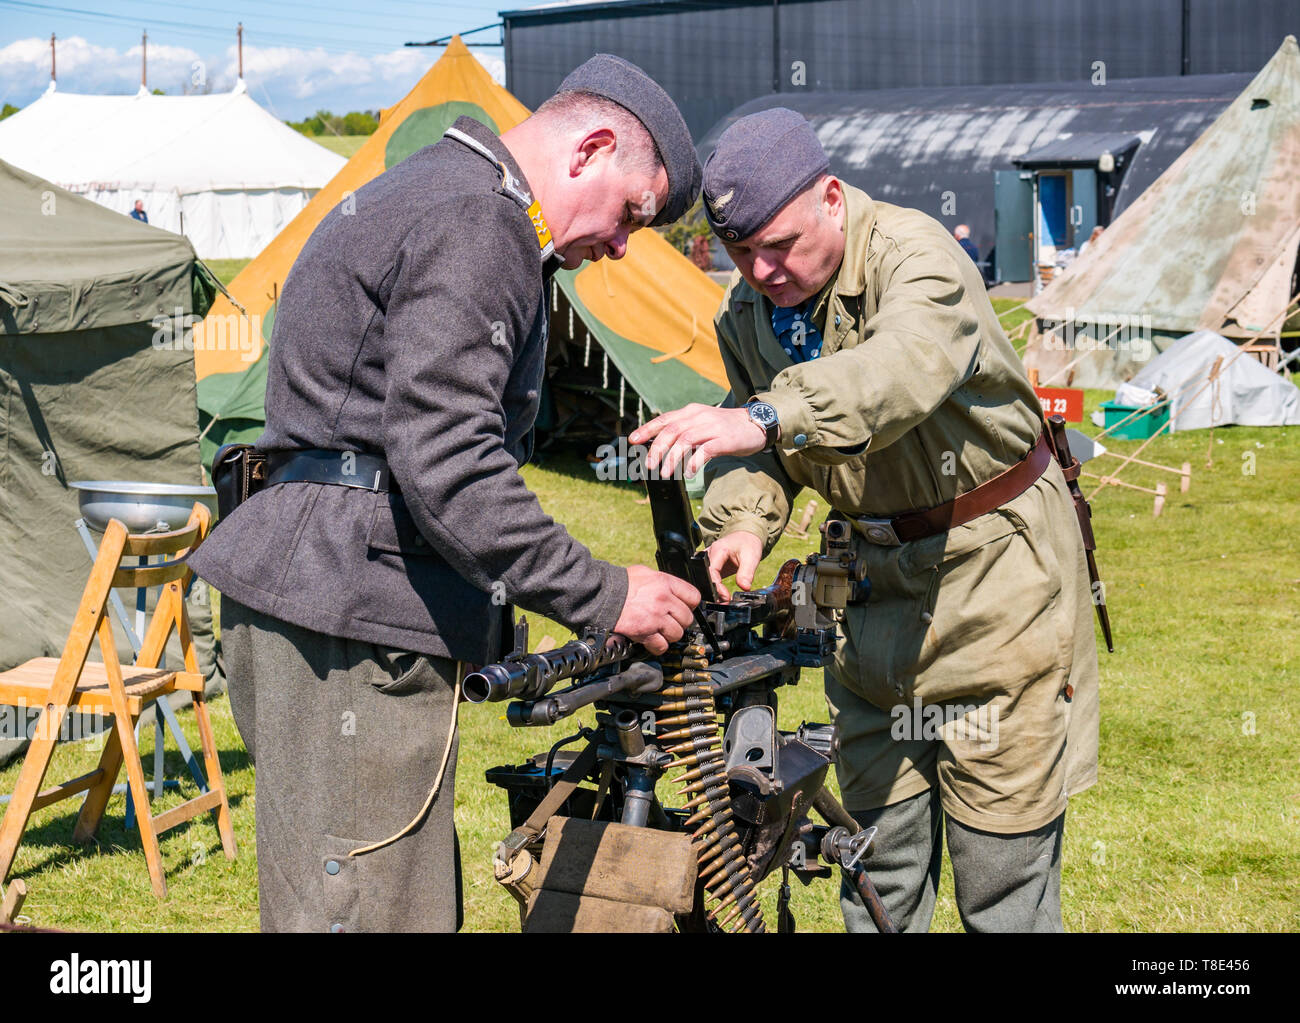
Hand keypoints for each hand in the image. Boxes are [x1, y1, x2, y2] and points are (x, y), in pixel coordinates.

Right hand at [613, 565, 700, 654]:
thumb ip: (661, 582)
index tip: (684, 608)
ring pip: (677, 634)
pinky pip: (662, 646)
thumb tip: (671, 590)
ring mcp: (655, 617)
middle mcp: (664, 600)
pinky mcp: (645, 632)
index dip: (690, 605)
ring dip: (670, 635)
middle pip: (687, 618)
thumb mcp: (645, 573)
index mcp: (665, 583)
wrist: (600, 595)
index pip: (694, 597)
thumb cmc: (619, 584)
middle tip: (670, 621)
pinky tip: (652, 641)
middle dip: (679, 621)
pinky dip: (658, 646)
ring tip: (660, 631)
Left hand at [629, 404, 767, 478]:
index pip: (664, 419)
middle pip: (671, 430)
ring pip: (685, 440)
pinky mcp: (724, 439)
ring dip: (672, 458)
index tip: (633, 440)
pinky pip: (705, 451)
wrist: (755, 424)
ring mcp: (712, 427)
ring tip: (666, 473)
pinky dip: (694, 462)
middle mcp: (699, 416)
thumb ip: (684, 432)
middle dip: (657, 448)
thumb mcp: (702, 424)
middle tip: (649, 465)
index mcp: (691, 412)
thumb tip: (662, 446)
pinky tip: (688, 473)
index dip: (647, 429)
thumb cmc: (726, 428)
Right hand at [705, 531, 762, 601]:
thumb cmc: (748, 543)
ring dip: (713, 590)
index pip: (711, 571)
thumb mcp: (751, 557)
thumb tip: (744, 588)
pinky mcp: (711, 566)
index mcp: (718, 549)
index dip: (717, 586)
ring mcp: (709, 560)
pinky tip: (722, 595)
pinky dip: (714, 587)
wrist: (747, 537)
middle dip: (713, 590)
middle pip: (705, 575)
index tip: (726, 596)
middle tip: (724, 601)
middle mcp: (709, 554)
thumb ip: (747, 573)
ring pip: (705, 578)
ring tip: (724, 600)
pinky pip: (709, 578)